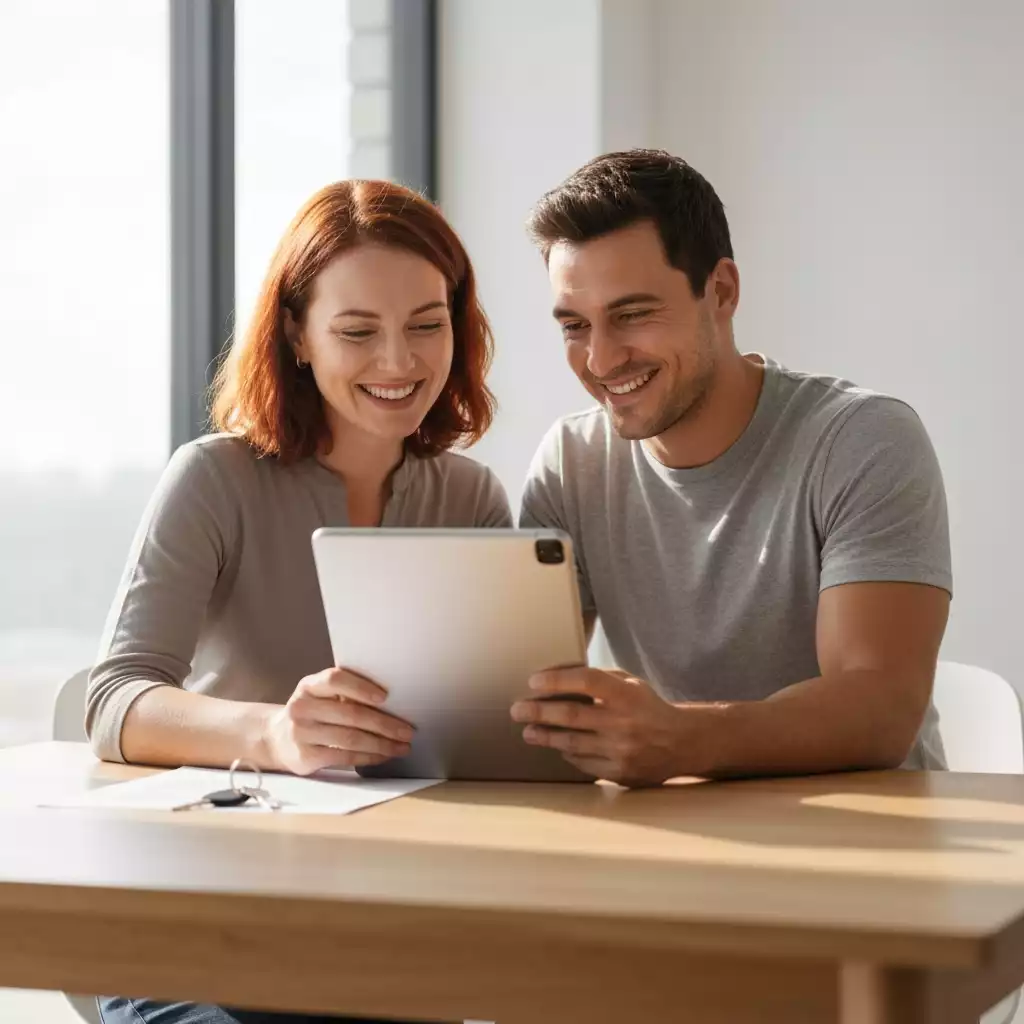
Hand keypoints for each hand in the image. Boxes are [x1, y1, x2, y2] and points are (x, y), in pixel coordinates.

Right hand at [264, 668, 414, 775]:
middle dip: (384, 723)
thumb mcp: (320, 696)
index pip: (335, 679)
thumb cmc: (313, 712)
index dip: (361, 687)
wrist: (277, 739)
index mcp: (309, 685)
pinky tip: (383, 756)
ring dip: (381, 744)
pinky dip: (368, 757)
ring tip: (402, 746)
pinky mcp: (305, 757)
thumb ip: (345, 694)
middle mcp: (302, 707)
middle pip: (349, 714)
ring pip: (350, 738)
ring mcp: (301, 733)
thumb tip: (393, 701)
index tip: (386, 696)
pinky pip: (344, 757)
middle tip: (408, 730)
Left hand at [510, 668, 687, 786]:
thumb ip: (599, 679)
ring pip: (571, 743)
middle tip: (517, 709)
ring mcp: (620, 751)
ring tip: (528, 731)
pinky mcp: (619, 772)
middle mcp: (623, 723)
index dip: (557, 680)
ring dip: (545, 736)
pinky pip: (582, 763)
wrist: (682, 743)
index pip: (586, 681)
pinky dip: (566, 753)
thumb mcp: (630, 684)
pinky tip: (556, 746)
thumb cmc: (648, 707)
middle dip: (538, 711)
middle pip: (571, 715)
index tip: (533, 681)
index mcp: (627, 695)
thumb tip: (556, 676)